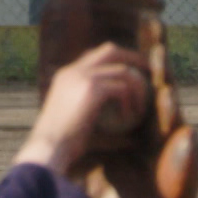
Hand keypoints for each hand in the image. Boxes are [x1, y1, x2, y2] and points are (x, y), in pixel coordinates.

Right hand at [16, 42, 149, 175]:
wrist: (48, 148)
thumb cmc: (61, 143)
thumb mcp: (76, 120)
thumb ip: (93, 111)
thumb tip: (120, 121)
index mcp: (66, 75)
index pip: (95, 56)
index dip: (116, 61)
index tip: (132, 73)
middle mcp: (73, 71)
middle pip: (110, 50)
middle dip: (133, 58)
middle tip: (149, 72)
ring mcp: (82, 76)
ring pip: (122, 69)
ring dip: (137, 87)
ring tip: (140, 107)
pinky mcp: (92, 88)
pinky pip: (122, 87)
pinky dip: (130, 100)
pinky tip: (129, 115)